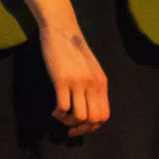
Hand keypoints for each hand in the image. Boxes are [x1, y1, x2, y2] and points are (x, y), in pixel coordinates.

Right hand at [38, 21, 109, 137]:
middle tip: (69, 127)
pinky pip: (63, 107)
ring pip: (79, 116)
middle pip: (93, 119)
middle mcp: (93, 84)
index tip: (79, 127)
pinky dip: (58, 114)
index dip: (92, 127)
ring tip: (60, 115)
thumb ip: (92, 85)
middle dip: (80, 128)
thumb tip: (89, 108)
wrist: (62, 29)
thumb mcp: (90, 68)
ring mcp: (78, 82)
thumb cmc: (73, 49)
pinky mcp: (62, 79)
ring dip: (68, 121)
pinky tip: (54, 109)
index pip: (104, 115)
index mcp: (101, 83)